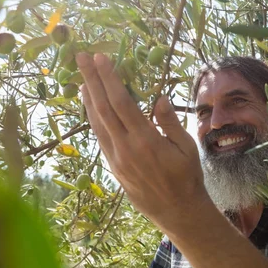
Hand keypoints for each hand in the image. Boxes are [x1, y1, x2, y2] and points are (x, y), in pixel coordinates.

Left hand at [76, 52, 209, 228]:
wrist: (176, 210)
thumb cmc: (187, 176)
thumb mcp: (186, 146)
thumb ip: (170, 122)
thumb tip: (157, 98)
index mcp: (145, 140)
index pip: (122, 102)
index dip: (109, 78)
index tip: (101, 58)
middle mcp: (125, 148)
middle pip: (103, 108)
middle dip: (91, 80)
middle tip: (80, 57)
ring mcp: (116, 158)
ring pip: (96, 123)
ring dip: (88, 99)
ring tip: (81, 80)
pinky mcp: (113, 167)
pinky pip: (100, 137)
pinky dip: (93, 119)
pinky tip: (91, 109)